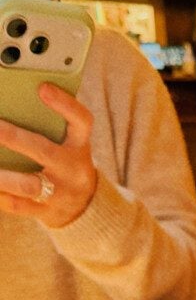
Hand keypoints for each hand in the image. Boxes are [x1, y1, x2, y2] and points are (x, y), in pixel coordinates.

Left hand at [0, 83, 96, 228]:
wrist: (83, 206)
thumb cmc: (63, 162)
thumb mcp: (66, 144)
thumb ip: (46, 126)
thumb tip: (8, 106)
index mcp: (79, 146)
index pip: (81, 121)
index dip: (65, 104)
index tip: (43, 88)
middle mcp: (73, 170)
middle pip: (46, 152)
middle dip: (15, 138)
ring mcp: (60, 194)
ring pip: (29, 185)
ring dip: (2, 176)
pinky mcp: (46, 212)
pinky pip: (17, 205)